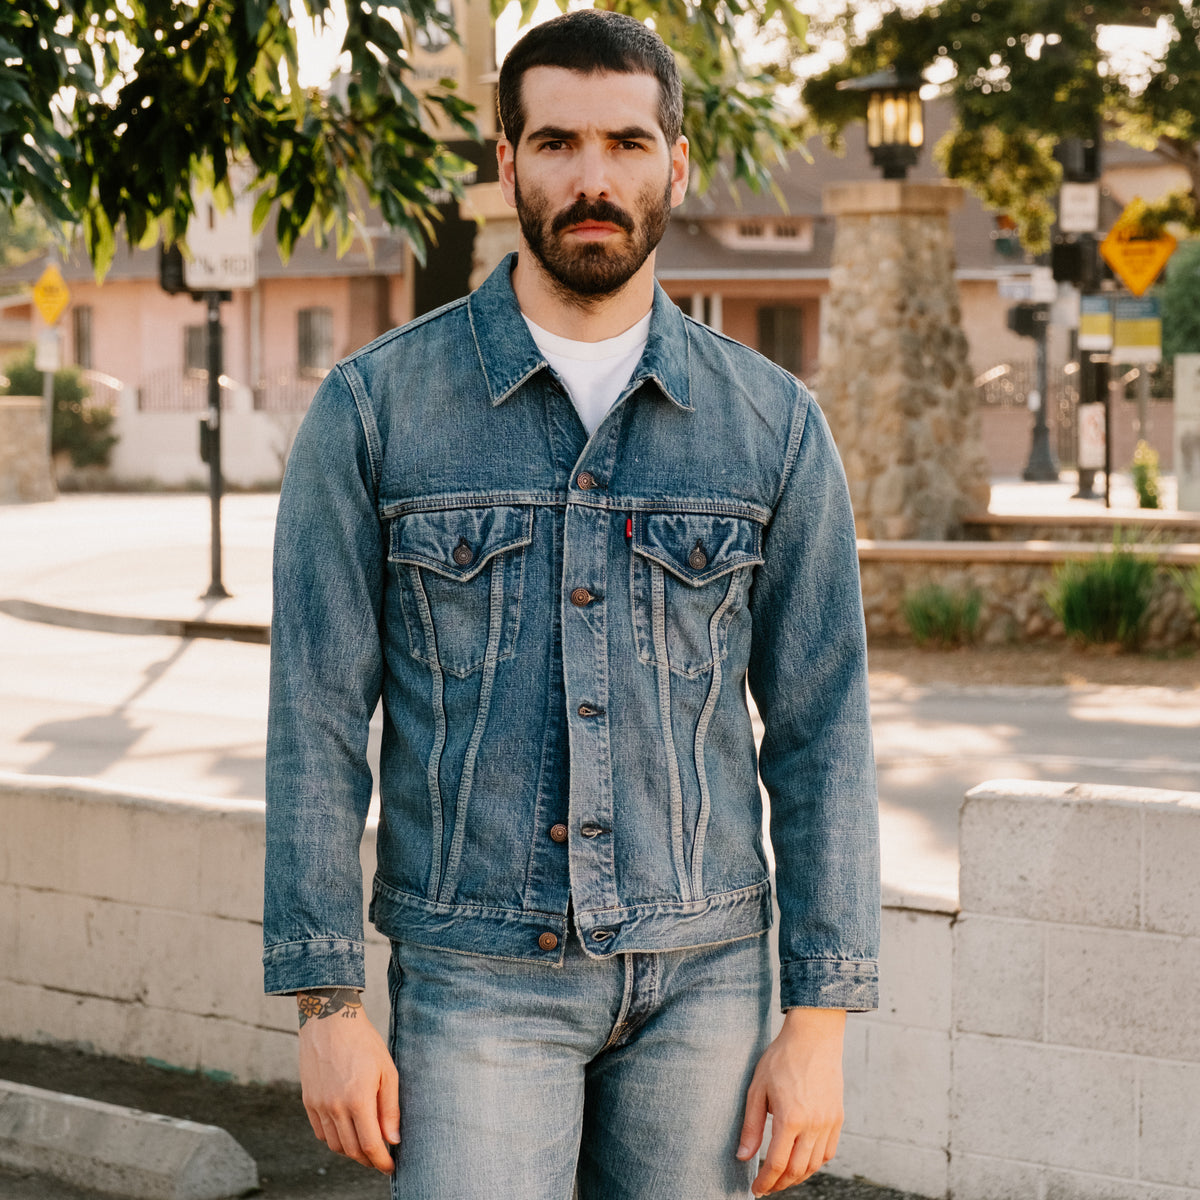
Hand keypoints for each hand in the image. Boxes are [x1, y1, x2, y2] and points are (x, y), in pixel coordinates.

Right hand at [297, 989, 399, 1173]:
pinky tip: (347, 1132)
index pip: (370, 1145)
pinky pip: (321, 1133)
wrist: (330, 1021)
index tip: (390, 1166)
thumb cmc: (364, 1042)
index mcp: (357, 1099)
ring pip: (335, 1145)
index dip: (381, 1161)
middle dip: (368, 1159)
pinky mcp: (308, 1101)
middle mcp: (335, 1107)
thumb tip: (393, 1140)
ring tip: (366, 1145)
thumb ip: (390, 1108)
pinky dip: (334, 1140)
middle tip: (381, 1158)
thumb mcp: (387, 1071)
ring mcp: (319, 1106)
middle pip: (351, 1150)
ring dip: (351, 1152)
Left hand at [736, 1006, 845, 1195]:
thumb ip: (751, 1126)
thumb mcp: (757, 1089)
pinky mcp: (838, 1118)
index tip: (757, 1189)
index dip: (766, 1181)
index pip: (778, 1164)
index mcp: (791, 1118)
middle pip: (798, 1170)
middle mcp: (813, 1125)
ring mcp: (829, 1122)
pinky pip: (829, 1152)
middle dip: (780, 1184)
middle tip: (767, 1186)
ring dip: (798, 1177)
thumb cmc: (781, 1059)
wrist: (813, 1038)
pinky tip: (802, 1160)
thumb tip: (743, 1157)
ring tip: (782, 1177)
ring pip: (815, 1165)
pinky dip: (815, 1163)